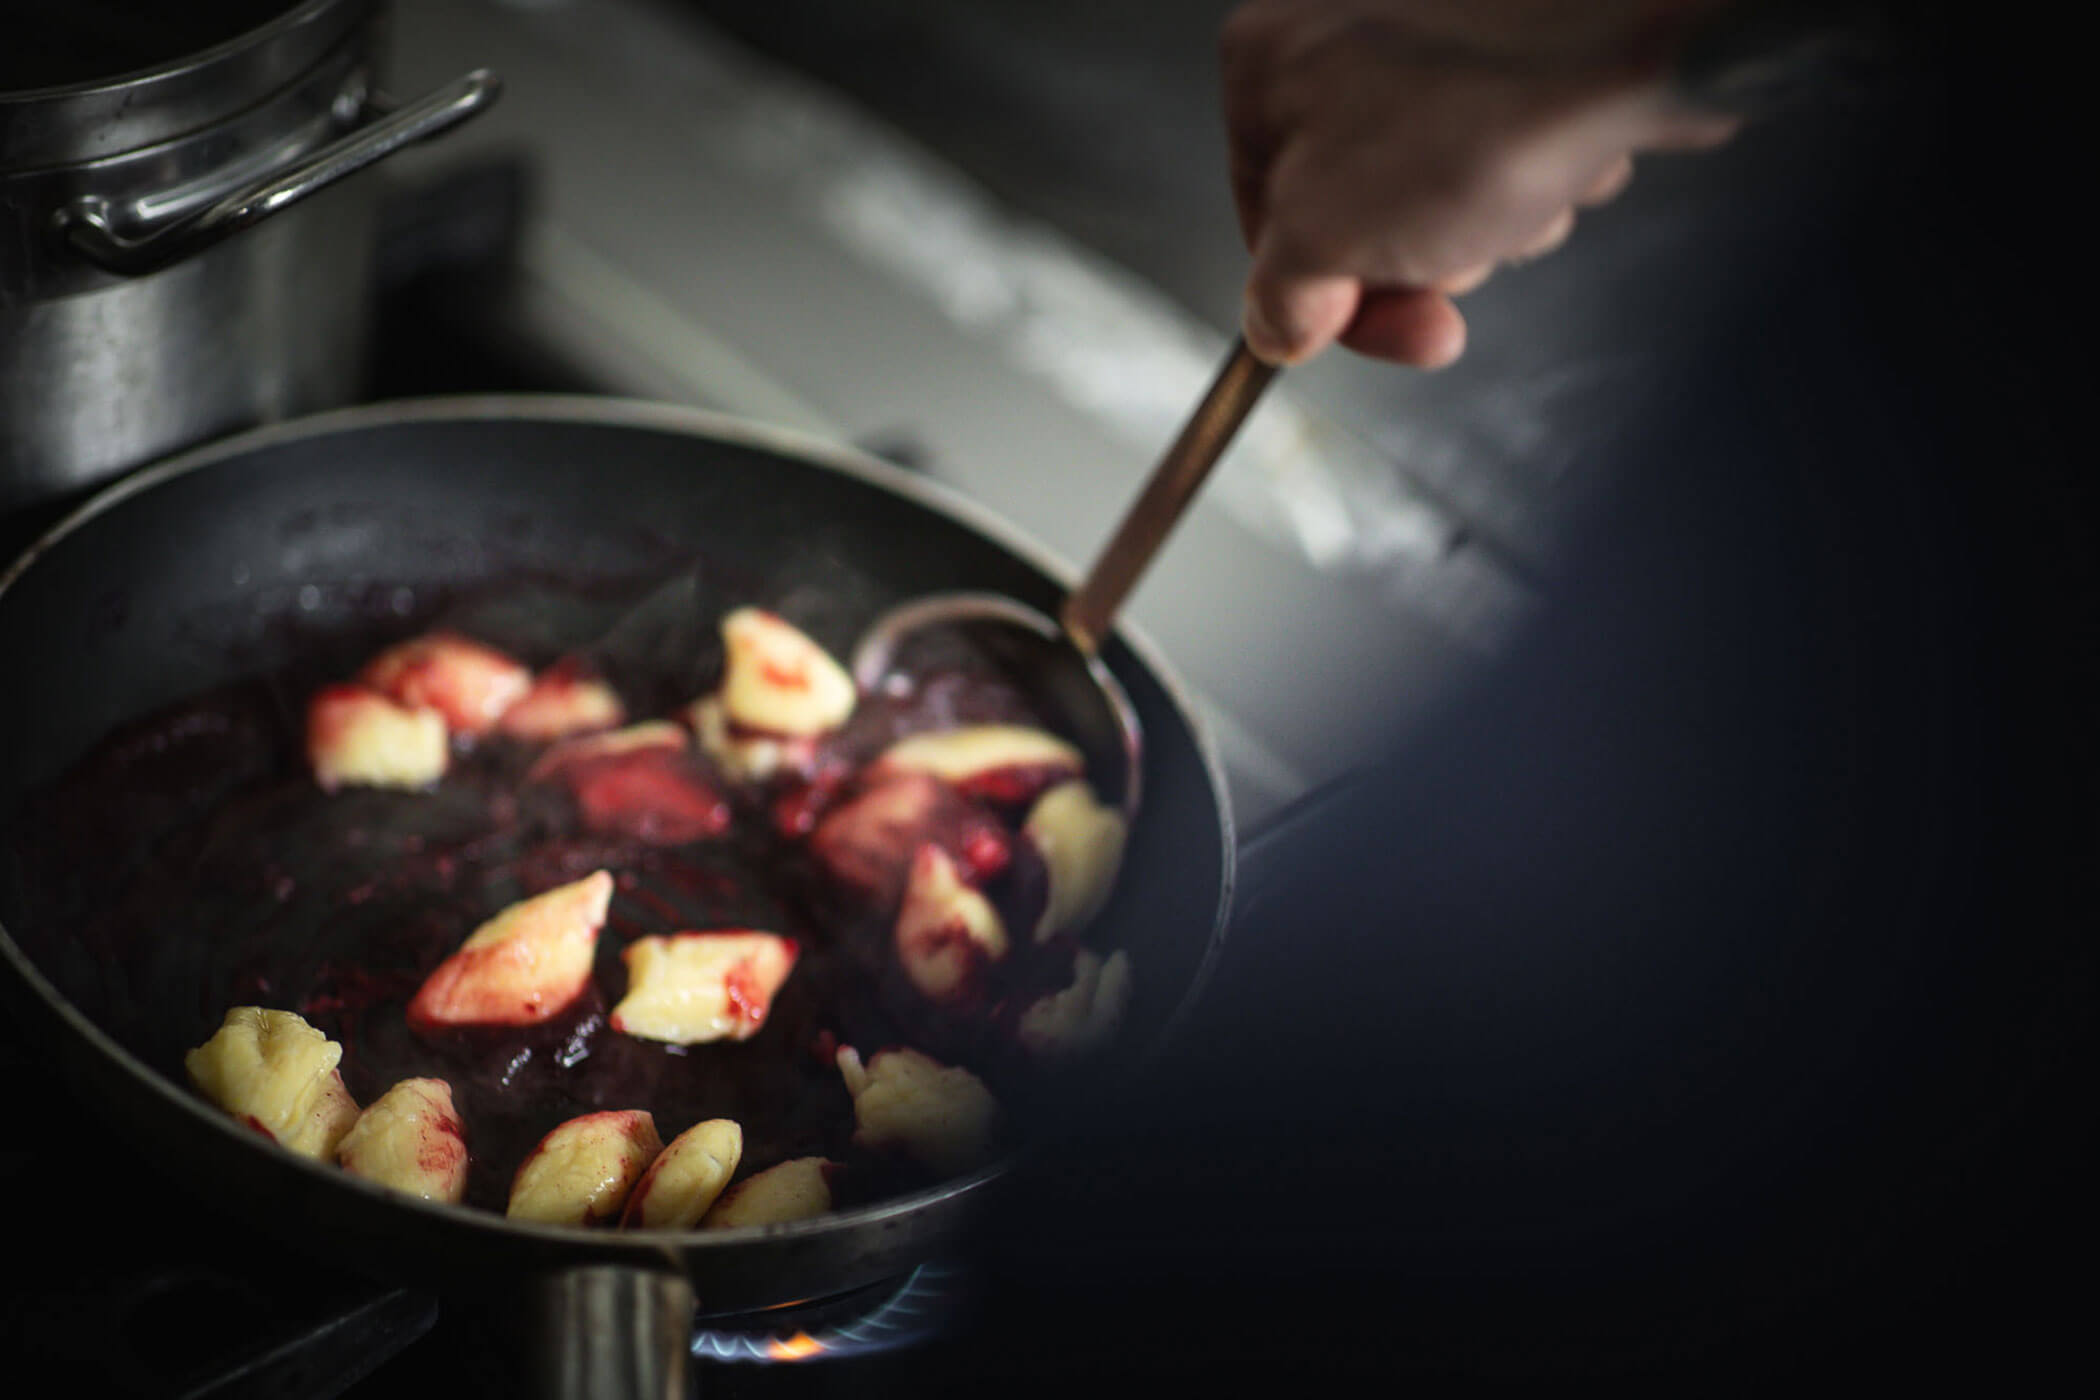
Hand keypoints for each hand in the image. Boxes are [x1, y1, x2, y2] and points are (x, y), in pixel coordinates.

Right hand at [1221, 0, 1743, 366]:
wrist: (1632, 45)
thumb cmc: (1482, 115)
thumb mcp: (1327, 239)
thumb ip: (1280, 297)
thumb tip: (1280, 326)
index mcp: (1266, 63)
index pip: (1263, 219)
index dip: (1320, 293)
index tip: (1368, 326)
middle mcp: (1343, 25)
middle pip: (1357, 207)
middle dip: (1416, 256)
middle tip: (1453, 253)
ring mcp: (1436, 29)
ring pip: (1438, 184)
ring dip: (1485, 224)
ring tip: (1517, 193)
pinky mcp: (1517, 43)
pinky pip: (1504, 143)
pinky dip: (1534, 172)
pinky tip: (1560, 159)